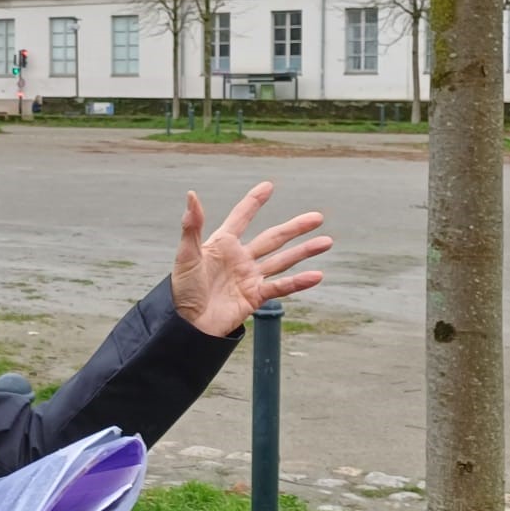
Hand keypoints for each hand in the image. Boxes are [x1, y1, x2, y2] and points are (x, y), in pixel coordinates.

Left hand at [171, 181, 331, 336]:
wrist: (187, 324)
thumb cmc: (182, 290)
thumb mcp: (186, 255)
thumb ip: (192, 227)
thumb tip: (192, 195)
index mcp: (222, 244)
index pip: (241, 218)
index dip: (254, 202)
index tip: (268, 186)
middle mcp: (240, 258)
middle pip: (273, 238)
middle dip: (295, 227)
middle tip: (317, 217)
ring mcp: (250, 277)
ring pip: (283, 260)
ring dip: (304, 251)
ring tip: (327, 242)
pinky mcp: (255, 297)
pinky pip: (281, 287)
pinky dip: (299, 282)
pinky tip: (316, 275)